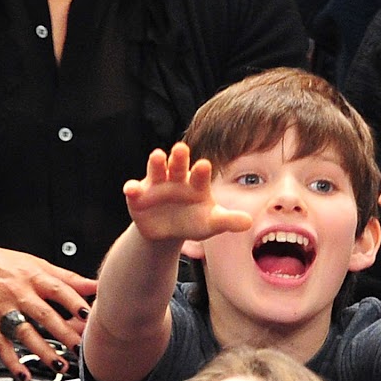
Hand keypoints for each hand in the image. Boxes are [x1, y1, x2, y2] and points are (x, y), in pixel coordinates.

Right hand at [0, 246, 96, 379]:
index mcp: (35, 278)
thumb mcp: (37, 264)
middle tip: (80, 348)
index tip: (89, 316)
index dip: (75, 303)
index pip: (59, 290)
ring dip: (43, 351)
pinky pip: (1, 345)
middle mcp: (20, 294)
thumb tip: (95, 285)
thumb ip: (68, 278)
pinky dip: (12, 362)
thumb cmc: (5, 264)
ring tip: (60, 365)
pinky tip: (24, 374)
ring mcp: (4, 310)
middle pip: (45, 315)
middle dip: (64, 333)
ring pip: (25, 333)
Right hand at [122, 143, 251, 244]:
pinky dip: (132, 188)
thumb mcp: (211, 223)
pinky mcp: (139, 196)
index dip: (201, 171)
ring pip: (156, 170)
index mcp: (196, 184)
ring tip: (158, 156)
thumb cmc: (193, 221)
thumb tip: (248, 223)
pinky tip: (131, 189)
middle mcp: (176, 179)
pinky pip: (134, 190)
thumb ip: (228, 221)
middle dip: (179, 157)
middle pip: (178, 165)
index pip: (200, 174)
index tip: (204, 165)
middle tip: (182, 149)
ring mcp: (156, 185)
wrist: (167, 231)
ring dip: (157, 163)